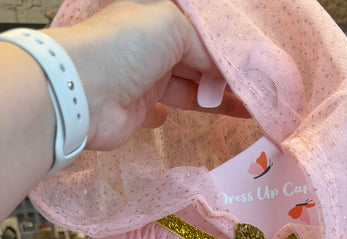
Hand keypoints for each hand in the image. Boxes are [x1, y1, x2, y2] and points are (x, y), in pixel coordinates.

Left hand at [47, 0, 247, 151]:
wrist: (84, 92)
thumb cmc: (126, 46)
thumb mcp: (175, 27)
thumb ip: (207, 47)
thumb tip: (227, 72)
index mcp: (159, 15)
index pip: (202, 30)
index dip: (228, 46)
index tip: (257, 63)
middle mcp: (152, 44)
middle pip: (199, 60)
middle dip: (228, 75)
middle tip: (261, 90)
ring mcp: (145, 77)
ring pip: (190, 87)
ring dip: (217, 98)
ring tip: (249, 109)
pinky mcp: (139, 109)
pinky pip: (165, 110)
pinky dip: (180, 113)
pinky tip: (202, 116)